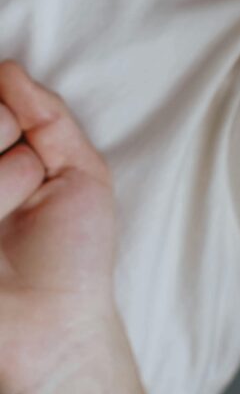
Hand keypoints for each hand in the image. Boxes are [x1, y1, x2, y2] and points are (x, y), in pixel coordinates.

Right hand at [0, 61, 117, 393]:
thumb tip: (7, 68)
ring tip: (7, 223)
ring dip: (6, 184)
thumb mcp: (79, 172)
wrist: (56, 324)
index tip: (33, 157)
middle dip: (12, 151)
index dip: (13, 120)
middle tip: (24, 194)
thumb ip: (48, 116)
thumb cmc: (73, 252)